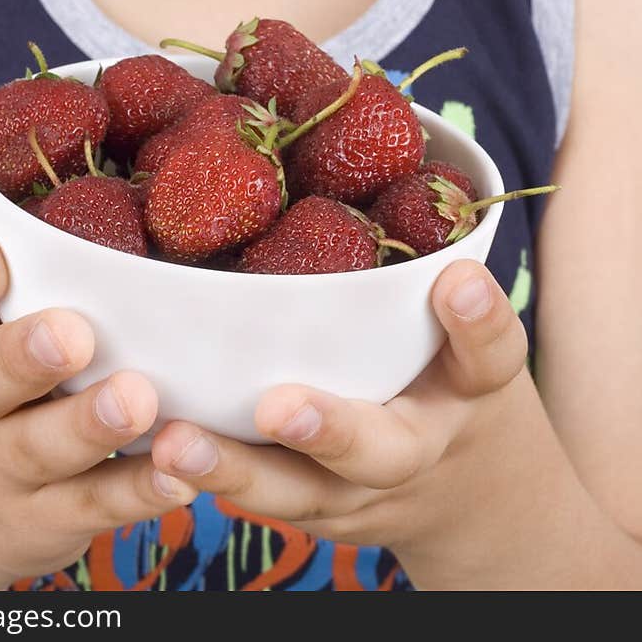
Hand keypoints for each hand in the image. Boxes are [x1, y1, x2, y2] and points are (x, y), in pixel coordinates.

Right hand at [0, 233, 196, 588]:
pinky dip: (137, 492)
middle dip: (26, 353)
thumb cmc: (6, 386)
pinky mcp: (46, 518)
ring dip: (89, 424)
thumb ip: (46, 279)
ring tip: (138, 400)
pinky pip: (93, 505)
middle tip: (73, 334)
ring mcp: (5, 467)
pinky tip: (182, 473)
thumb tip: (141, 189)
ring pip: (40, 446)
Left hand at [149, 260, 528, 560]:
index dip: (478, 321)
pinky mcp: (308, 512)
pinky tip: (150, 448)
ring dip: (234, 470)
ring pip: (299, 494)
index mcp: (470, 386)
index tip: (457, 280)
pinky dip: (205, 478)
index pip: (491, 354)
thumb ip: (429, 246)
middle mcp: (418, 446)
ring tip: (176, 443)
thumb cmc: (444, 365)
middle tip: (278, 406)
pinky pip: (258, 500)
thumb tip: (383, 129)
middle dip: (329, 429)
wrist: (463, 487)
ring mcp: (358, 494)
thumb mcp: (459, 314)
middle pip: (382, 451)